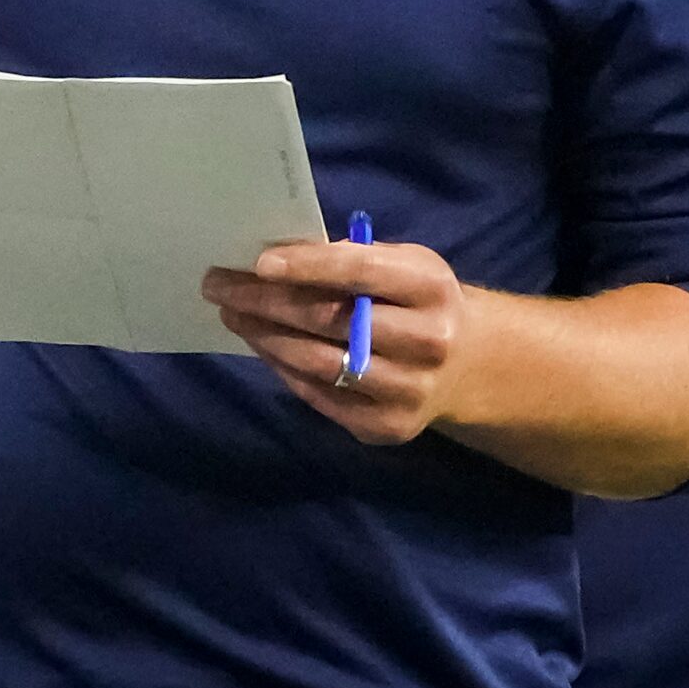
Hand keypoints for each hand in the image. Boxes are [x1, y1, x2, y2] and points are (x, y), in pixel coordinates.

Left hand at [204, 236, 472, 444]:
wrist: (468, 365)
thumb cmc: (420, 302)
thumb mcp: (407, 266)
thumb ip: (356, 260)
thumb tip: (278, 260)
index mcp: (431, 287)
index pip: (361, 271)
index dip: (308, 266)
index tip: (258, 263)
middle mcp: (426, 340)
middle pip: (331, 320)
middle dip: (266, 301)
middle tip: (220, 287)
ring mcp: (408, 390)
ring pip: (318, 363)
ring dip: (266, 338)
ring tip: (234, 316)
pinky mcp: (388, 427)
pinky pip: (320, 396)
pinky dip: (284, 370)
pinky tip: (263, 348)